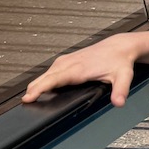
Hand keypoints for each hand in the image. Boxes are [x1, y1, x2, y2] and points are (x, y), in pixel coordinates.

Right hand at [25, 33, 140, 108]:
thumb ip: (121, 90)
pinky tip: (41, 86)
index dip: (40, 89)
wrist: (121, 46)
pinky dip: (43, 79)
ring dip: (37, 84)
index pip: (54, 80)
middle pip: (45, 77)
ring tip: (28, 97)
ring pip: (46, 73)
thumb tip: (119, 102)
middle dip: (33, 89)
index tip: (28, 97)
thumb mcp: (123, 76)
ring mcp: (68, 60)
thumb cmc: (120, 60)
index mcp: (79, 69)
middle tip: (25, 102)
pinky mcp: (68, 60)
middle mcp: (70, 63)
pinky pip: (51, 70)